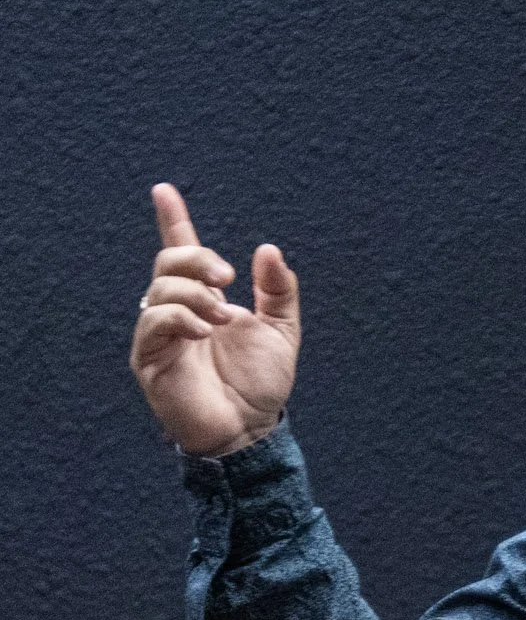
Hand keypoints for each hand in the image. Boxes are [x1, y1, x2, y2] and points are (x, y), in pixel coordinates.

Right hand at [129, 183, 300, 455]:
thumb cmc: (261, 383)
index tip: (163, 190)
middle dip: (198, 259)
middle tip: (228, 278)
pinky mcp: (150, 359)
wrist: (251, 429)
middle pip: (168, 261)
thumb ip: (278, 291)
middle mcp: (178, 311)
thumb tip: (267, 248)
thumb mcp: (281, 330)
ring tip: (224, 319)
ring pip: (160, 289)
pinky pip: (154, 323)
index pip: (183, 252)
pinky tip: (205, 330)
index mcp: (206, 298)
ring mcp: (160, 335)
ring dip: (196, 295)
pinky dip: (181, 318)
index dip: (173, 220)